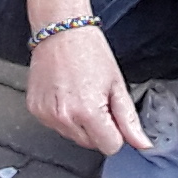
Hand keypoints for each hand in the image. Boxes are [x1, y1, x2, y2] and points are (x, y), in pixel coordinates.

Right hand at [28, 24, 149, 156]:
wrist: (61, 30)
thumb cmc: (89, 50)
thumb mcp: (117, 84)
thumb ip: (130, 120)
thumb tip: (143, 144)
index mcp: (89, 112)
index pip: (110, 147)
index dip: (116, 132)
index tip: (112, 113)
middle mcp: (65, 117)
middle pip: (91, 144)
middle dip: (97, 127)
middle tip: (95, 98)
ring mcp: (47, 115)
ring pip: (72, 137)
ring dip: (79, 122)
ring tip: (79, 93)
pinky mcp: (35, 110)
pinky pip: (55, 126)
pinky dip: (62, 115)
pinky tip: (65, 93)